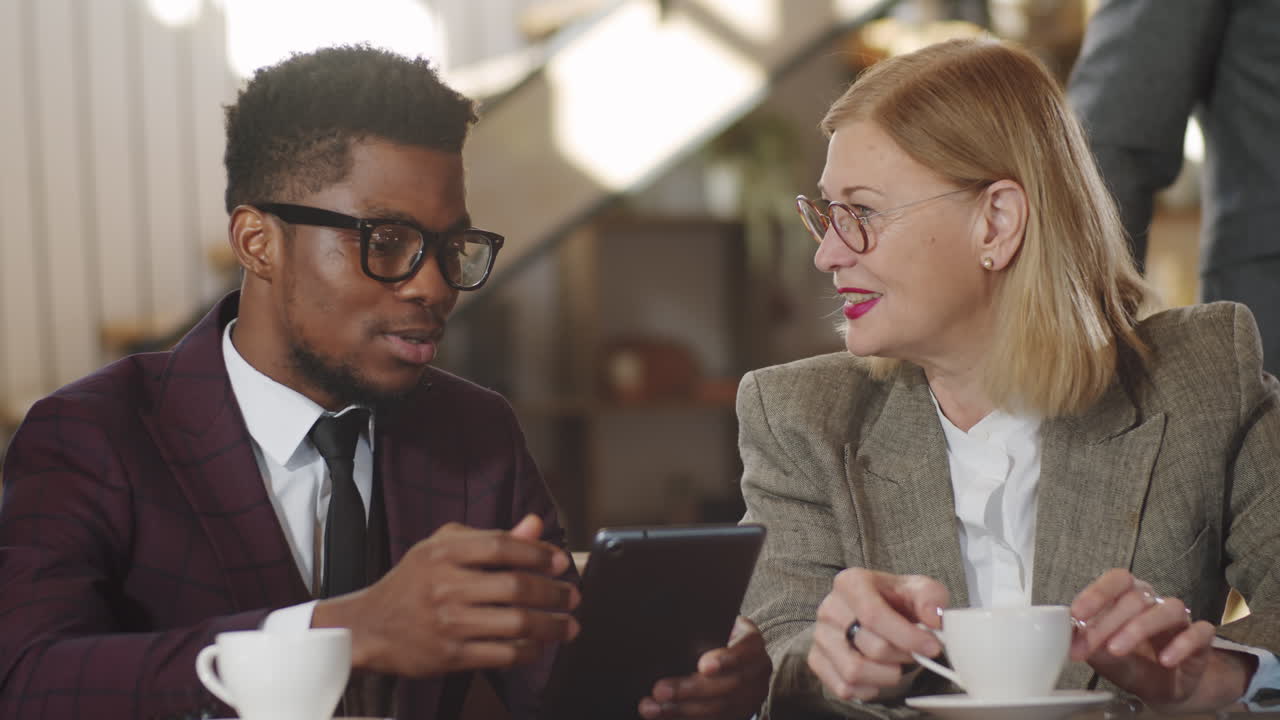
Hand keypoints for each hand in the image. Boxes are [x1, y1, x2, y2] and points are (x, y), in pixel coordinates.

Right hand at [312, 514, 579, 676]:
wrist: (369, 627)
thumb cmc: (412, 583)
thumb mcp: (442, 548)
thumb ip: (490, 538)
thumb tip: (536, 526)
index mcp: (443, 552)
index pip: (502, 546)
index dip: (538, 553)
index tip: (561, 561)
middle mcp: (445, 585)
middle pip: (516, 586)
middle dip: (554, 592)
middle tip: (573, 596)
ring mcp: (448, 623)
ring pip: (516, 623)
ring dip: (551, 625)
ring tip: (568, 625)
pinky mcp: (450, 656)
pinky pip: (503, 654)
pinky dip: (529, 651)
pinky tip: (539, 646)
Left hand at [637, 616, 770, 719]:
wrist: (730, 652)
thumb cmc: (715, 633)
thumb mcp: (714, 625)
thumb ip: (701, 629)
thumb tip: (669, 634)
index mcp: (752, 644)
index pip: (746, 650)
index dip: (726, 659)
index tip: (702, 665)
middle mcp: (757, 672)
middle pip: (729, 685)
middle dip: (691, 690)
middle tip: (659, 691)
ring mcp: (751, 697)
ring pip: (720, 709)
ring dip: (682, 711)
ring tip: (652, 708)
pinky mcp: (738, 714)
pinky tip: (664, 718)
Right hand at [807, 568, 946, 702]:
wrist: (874, 613)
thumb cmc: (895, 600)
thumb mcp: (919, 589)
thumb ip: (930, 597)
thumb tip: (933, 618)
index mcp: (851, 583)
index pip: (873, 614)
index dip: (906, 636)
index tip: (931, 647)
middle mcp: (829, 608)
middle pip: (871, 646)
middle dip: (902, 655)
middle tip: (915, 653)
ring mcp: (820, 636)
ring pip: (854, 671)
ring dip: (886, 675)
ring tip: (897, 664)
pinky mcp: (816, 660)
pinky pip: (844, 687)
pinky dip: (868, 688)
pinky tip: (879, 674)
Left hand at [1071, 568, 1253, 712]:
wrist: (1164, 690)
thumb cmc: (1131, 664)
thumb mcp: (1103, 657)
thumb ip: (1088, 644)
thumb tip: (1069, 635)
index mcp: (1128, 597)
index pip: (1116, 581)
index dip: (1097, 593)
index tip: (1077, 614)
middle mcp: (1154, 602)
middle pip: (1136, 598)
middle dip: (1109, 622)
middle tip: (1092, 645)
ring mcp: (1179, 620)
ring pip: (1167, 609)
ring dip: (1139, 628)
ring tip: (1118, 650)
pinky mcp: (1201, 639)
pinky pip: (1199, 632)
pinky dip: (1182, 644)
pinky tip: (1166, 660)